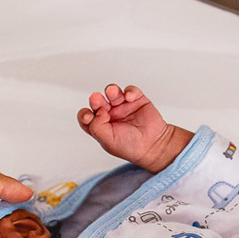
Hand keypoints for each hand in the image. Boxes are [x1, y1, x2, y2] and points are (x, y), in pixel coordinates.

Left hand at [77, 84, 191, 172]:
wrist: (153, 145)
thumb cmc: (130, 146)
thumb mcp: (107, 141)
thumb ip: (97, 127)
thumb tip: (97, 111)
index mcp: (100, 126)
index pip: (86, 116)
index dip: (85, 114)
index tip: (88, 116)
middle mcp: (109, 115)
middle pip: (98, 102)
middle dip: (95, 100)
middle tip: (96, 99)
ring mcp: (123, 106)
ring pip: (112, 92)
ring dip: (111, 90)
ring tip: (112, 93)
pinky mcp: (136, 100)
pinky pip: (130, 91)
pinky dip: (129, 91)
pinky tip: (129, 98)